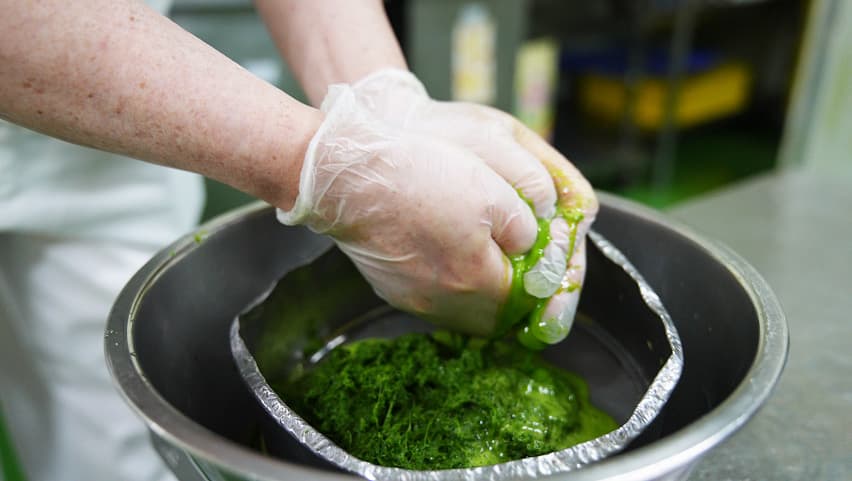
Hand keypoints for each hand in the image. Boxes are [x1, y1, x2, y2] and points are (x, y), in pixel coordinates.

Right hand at [350, 69, 598, 345]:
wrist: (350, 177)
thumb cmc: (421, 177)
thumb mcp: (494, 191)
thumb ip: (526, 229)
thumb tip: (533, 247)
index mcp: (477, 281)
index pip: (526, 303)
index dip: (542, 287)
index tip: (546, 267)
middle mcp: (444, 303)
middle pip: (494, 319)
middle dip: (513, 296)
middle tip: (521, 267)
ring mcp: (414, 300)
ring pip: (463, 313)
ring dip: (481, 294)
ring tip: (486, 260)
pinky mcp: (391, 291)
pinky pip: (433, 300)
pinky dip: (450, 286)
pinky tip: (448, 255)